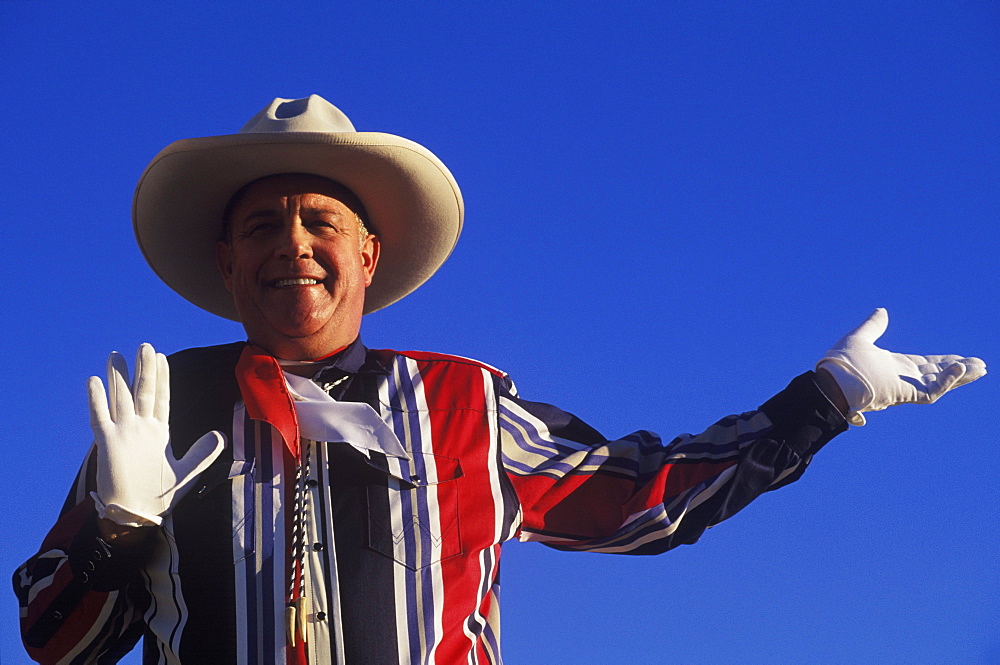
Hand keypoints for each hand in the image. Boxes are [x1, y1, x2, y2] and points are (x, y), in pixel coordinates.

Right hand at [88, 343, 225, 525]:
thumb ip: (203, 452)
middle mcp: (140, 429)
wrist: (137, 515)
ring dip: (118, 377)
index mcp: (159, 433)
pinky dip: (97, 400)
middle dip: (144, 369)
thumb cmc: (160, 495)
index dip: (162, 378)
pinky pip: (100, 418)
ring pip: (120, 399)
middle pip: (143, 392)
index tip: (162, 358)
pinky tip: (95, 382)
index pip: (162, 398)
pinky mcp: (108, 444)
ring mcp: (123, 434)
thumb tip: (220, 435)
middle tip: (145, 346)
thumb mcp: (188, 471)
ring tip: (116, 355)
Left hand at [817, 308, 985, 424]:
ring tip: (980, 369)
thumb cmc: (839, 364)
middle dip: (957, 371)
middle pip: (935, 375)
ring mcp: (903, 388)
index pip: (922, 365)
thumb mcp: (859, 339)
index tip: (959, 358)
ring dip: (959, 377)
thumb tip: (882, 310)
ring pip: (938, 384)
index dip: (942, 362)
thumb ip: (873, 326)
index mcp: (891, 366)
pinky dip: (946, 381)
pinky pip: (930, 392)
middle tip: (980, 366)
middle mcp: (900, 378)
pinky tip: (959, 368)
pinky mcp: (903, 395)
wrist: (830, 382)